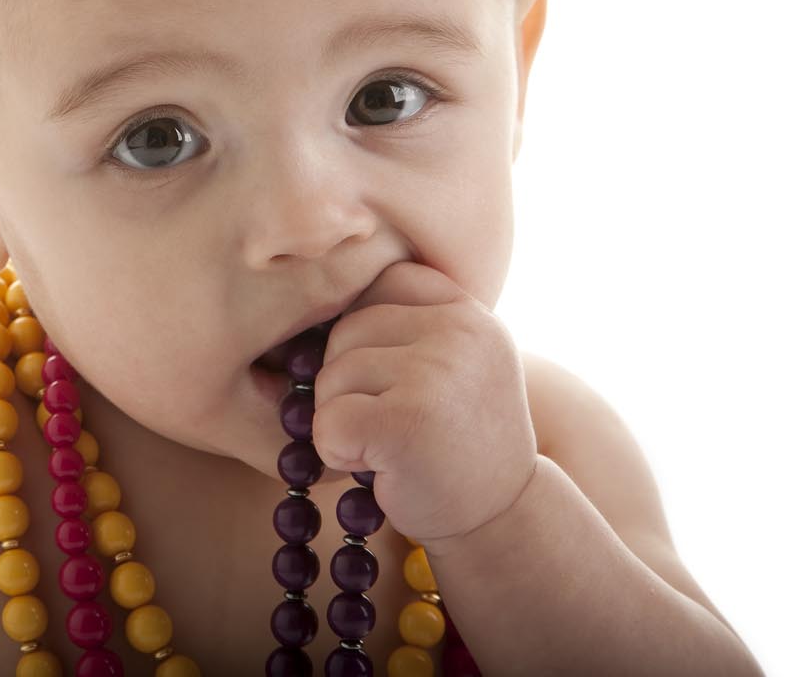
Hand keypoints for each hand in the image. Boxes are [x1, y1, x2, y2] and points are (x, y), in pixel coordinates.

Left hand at [311, 260, 538, 551]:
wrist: (500, 521)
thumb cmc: (454, 439)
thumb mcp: (450, 362)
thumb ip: (403, 323)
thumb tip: (302, 291)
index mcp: (466, 310)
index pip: (378, 281)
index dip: (360, 330)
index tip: (381, 374)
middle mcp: (460, 330)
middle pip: (345, 328)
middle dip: (345, 380)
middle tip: (388, 421)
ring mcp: (437, 372)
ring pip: (331, 374)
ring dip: (340, 417)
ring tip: (388, 443)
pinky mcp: (409, 420)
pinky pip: (328, 420)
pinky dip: (335, 451)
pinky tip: (377, 465)